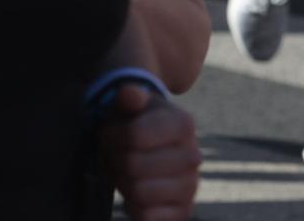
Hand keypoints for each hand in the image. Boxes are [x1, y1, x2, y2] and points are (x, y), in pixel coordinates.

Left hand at [99, 85, 200, 220]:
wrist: (153, 150)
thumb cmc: (136, 124)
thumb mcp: (131, 104)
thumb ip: (129, 96)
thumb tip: (130, 94)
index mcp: (184, 124)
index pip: (133, 136)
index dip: (111, 136)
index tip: (110, 134)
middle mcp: (193, 156)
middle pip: (133, 166)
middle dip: (116, 162)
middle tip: (117, 155)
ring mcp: (191, 186)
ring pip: (139, 194)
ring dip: (124, 185)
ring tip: (127, 174)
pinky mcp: (183, 211)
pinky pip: (148, 217)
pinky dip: (134, 208)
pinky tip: (136, 195)